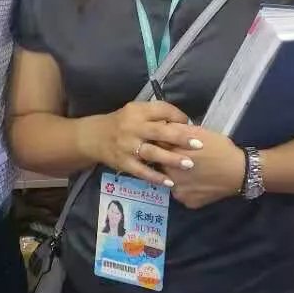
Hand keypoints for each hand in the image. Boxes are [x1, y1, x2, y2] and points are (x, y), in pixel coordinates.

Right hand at [77, 101, 194, 188]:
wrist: (94, 137)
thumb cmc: (122, 123)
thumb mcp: (135, 112)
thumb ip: (155, 116)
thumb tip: (183, 123)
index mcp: (138, 111)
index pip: (162, 109)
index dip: (178, 116)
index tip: (190, 125)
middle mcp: (133, 127)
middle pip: (160, 131)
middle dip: (180, 138)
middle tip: (199, 144)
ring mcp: (127, 146)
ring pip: (152, 152)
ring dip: (171, 159)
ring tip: (189, 164)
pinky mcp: (123, 162)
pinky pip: (142, 171)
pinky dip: (156, 177)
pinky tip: (169, 183)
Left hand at [168, 126, 246, 209]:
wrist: (240, 171)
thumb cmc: (220, 148)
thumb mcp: (199, 132)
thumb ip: (177, 131)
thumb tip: (162, 127)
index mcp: (172, 155)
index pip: (157, 149)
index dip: (163, 146)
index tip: (170, 145)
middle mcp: (171, 175)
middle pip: (161, 167)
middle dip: (167, 162)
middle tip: (183, 160)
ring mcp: (179, 192)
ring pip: (170, 182)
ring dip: (176, 177)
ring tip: (191, 172)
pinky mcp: (187, 202)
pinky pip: (182, 194)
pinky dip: (186, 188)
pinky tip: (198, 182)